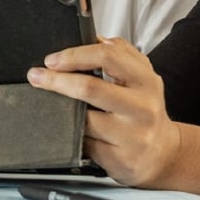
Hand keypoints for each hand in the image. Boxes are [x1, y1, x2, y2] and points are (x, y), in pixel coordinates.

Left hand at [27, 36, 183, 186]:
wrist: (163, 153)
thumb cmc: (144, 109)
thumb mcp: (141, 75)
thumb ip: (120, 52)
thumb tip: (92, 39)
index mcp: (146, 81)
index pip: (107, 57)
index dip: (74, 55)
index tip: (52, 60)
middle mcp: (142, 108)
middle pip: (89, 88)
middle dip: (56, 81)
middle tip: (36, 76)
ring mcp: (132, 137)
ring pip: (83, 120)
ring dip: (63, 112)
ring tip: (57, 106)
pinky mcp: (120, 160)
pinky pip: (84, 145)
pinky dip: (73, 135)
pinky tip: (74, 131)